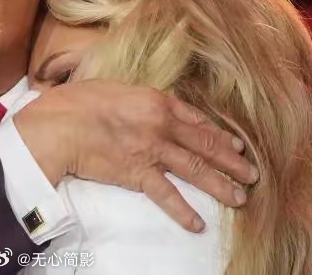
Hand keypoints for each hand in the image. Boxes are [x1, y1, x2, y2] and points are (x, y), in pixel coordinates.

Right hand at [14, 79, 258, 231]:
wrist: (60, 126)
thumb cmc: (79, 101)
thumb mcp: (113, 87)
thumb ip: (137, 98)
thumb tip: (146, 105)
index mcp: (157, 101)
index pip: (196, 119)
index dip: (218, 133)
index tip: (233, 144)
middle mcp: (162, 125)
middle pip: (205, 145)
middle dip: (231, 161)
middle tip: (251, 174)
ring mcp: (153, 151)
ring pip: (195, 169)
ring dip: (220, 185)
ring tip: (239, 198)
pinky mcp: (138, 175)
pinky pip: (167, 195)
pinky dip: (183, 211)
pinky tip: (198, 224)